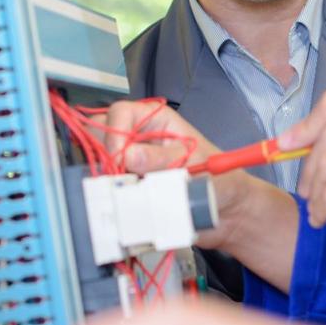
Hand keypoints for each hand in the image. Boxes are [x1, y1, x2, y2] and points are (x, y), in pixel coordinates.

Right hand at [89, 102, 296, 278]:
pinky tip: (125, 204)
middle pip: (101, 133)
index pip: (120, 112)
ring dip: (107, 176)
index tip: (119, 159)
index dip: (114, 133)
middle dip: (104, 154)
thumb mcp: (193, 164)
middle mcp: (138, 137)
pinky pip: (107, 187)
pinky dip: (110, 195)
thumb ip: (161, 160)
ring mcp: (130, 162)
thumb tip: (128, 155)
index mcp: (156, 120)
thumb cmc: (219, 179)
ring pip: (100, 160)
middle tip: (119, 176)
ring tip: (127, 192)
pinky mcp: (128, 186)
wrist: (225, 212)